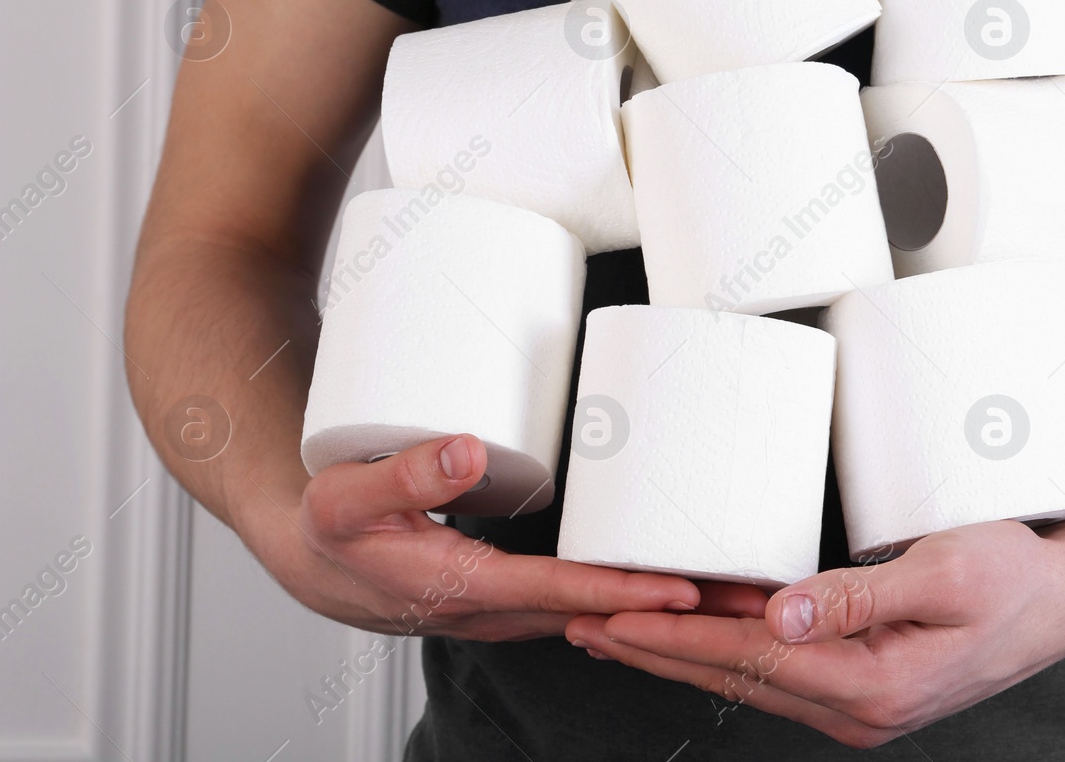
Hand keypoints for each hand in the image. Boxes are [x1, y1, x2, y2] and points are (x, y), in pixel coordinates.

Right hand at [237, 433, 704, 641]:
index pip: (560, 595)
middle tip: (751, 597)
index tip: (684, 591)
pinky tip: (679, 582)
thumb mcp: (347, 497)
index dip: (624, 593)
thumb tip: (468, 451)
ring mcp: (511, 606)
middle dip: (677, 612)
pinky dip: (638, 597)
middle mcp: (498, 609)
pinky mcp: (517, 592)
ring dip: (669, 608)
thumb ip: (404, 475)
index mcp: (463, 589)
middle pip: (602, 613)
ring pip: (604, 612)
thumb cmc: (329, 528)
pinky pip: (588, 601)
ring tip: (740, 588)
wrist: (312, 556)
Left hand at [565, 519, 1064, 747]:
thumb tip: (779, 613)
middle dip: (654, 652)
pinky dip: (729, 651)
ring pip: (750, 678)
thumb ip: (857, 596)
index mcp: (871, 685)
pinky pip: (781, 670)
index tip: (610, 617)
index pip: (746, 661)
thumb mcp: (943, 574)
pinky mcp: (868, 684)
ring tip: (619, 632)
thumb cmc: (1015, 576)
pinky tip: (702, 633)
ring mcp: (863, 702)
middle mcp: (859, 707)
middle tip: (582, 626)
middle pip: (733, 678)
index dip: (673, 639)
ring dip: (682, 654)